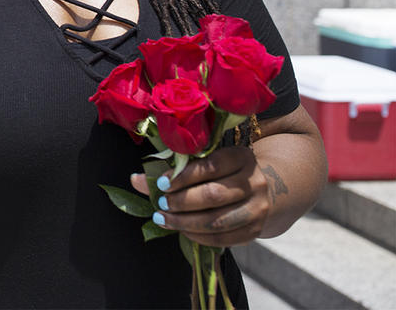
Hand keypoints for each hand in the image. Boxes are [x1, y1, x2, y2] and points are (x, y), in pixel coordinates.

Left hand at [131, 146, 270, 247]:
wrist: (259, 191)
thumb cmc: (220, 173)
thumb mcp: (202, 164)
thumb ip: (172, 170)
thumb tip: (136, 180)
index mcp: (240, 157)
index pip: (209, 166)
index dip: (182, 177)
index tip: (161, 184)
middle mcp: (254, 182)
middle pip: (214, 195)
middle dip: (182, 202)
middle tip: (161, 205)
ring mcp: (259, 208)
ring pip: (218, 220)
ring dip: (186, 222)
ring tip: (164, 220)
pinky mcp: (256, 231)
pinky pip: (224, 239)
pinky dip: (199, 237)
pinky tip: (182, 230)